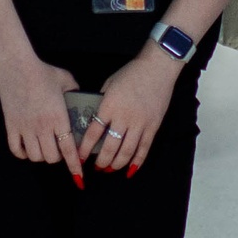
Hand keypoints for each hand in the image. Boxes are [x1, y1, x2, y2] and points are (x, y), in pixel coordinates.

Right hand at [1, 54, 83, 182]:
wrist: (17, 67)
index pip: (68, 149)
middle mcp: (42, 127)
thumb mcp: (66, 80)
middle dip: (58, 158)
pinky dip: (22, 153)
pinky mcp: (11, 126)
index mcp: (58, 118)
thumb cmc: (42, 72)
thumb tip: (81, 97)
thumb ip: (76, 91)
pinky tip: (27, 147)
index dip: (74, 165)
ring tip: (44, 147)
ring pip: (35, 156)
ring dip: (41, 156)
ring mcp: (25, 128)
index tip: (79, 176)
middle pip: (51, 157)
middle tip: (59, 150)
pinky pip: (16, 149)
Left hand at [77, 48, 177, 174]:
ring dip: (116, 164)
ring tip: (110, 169)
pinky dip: (137, 162)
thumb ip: (102, 102)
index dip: (85, 148)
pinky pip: (144, 149)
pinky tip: (130, 170)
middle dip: (101, 161)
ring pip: (127, 152)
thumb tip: (95, 118)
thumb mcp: (109, 84)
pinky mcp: (153, 126)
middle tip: (96, 167)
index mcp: (109, 106)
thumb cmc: (131, 73)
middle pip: (109, 147)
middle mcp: (123, 118)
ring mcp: (140, 124)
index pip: (93, 133)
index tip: (79, 157)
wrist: (157, 68)